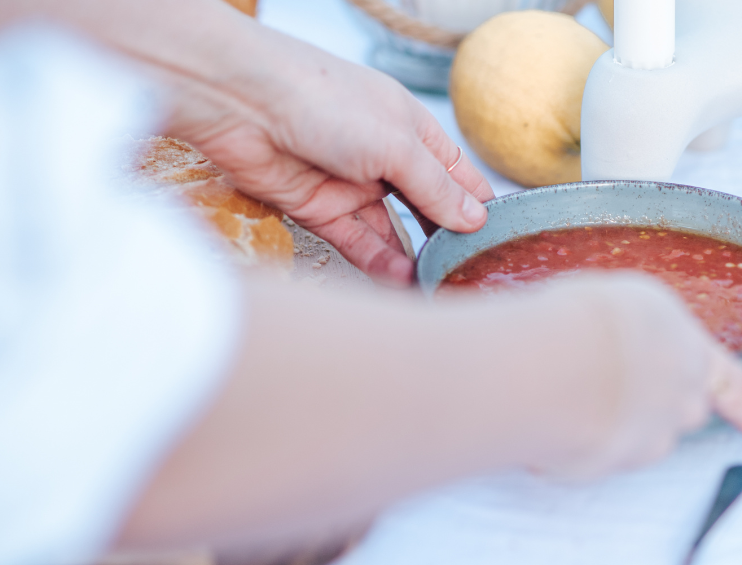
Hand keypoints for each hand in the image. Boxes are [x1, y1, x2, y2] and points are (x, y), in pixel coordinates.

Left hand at [0, 0, 493, 284]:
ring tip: (439, 289)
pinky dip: (379, 263)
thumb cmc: (323, 99)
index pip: (455, 174)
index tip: (501, 243)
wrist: (239, 101)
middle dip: (445, 240)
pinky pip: (357, 242)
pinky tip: (403, 283)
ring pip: (391, 231)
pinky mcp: (317, 209)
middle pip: (424, 207)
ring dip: (414, 258)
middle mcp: (383, 156)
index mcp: (410, 128)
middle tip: (470, 277)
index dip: (477, 206)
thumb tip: (474, 220)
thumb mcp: (396, 143)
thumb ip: (435, 186)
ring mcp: (350, 184)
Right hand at [536, 273, 741, 479]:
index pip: (733, 386)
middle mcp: (680, 401)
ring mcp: (647, 439)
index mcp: (691, 352)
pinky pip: (591, 456)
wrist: (559, 361)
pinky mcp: (610, 466)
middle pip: (679, 415)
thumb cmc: (590, 318)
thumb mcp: (624, 304)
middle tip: (610, 386)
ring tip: (563, 397)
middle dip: (652, 407)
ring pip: (634, 440)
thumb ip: (635, 330)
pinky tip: (547, 419)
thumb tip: (614, 338)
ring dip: (608, 426)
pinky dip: (573, 444)